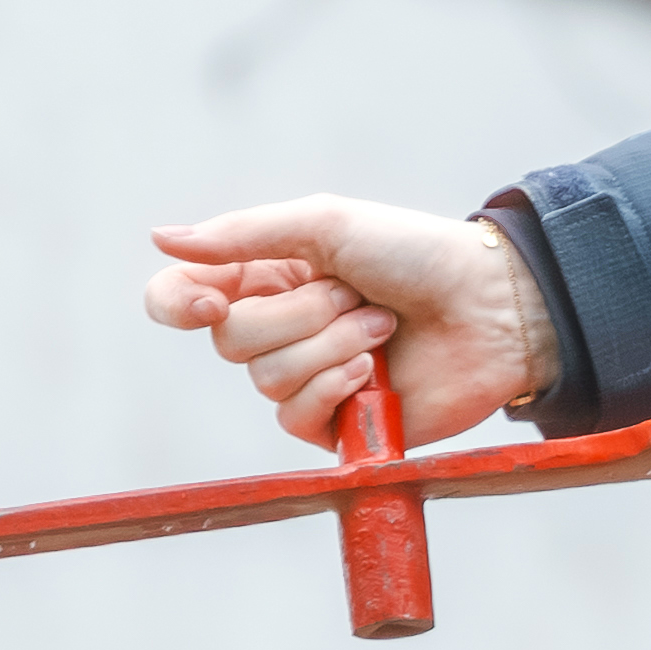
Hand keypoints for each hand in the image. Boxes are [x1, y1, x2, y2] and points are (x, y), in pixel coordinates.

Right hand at [136, 196, 557, 451]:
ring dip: (330, 345)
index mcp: (266, 276)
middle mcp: (278, 329)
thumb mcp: (326, 224)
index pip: (180, 299)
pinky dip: (336, 386)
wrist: (490, 306)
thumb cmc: (415, 254)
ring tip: (380, 327)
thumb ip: (243, 234)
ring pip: (264, 379)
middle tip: (352, 294)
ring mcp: (306, 378)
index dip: (178, 304)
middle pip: (229, 340)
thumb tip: (160, 240)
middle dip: (298, 313)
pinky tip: (375, 372)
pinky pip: (295, 418)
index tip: (210, 299)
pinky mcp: (336, 424)